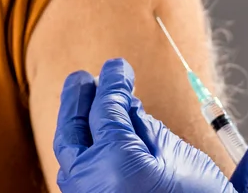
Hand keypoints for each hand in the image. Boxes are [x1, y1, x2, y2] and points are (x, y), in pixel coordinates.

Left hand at [54, 58, 234, 192]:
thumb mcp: (177, 157)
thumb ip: (143, 126)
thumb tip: (123, 102)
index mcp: (114, 162)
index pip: (104, 107)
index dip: (112, 81)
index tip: (119, 66)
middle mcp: (90, 183)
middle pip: (72, 129)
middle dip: (77, 100)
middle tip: (83, 78)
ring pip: (71, 154)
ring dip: (78, 126)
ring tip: (89, 101)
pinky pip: (80, 174)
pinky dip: (85, 152)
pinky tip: (100, 139)